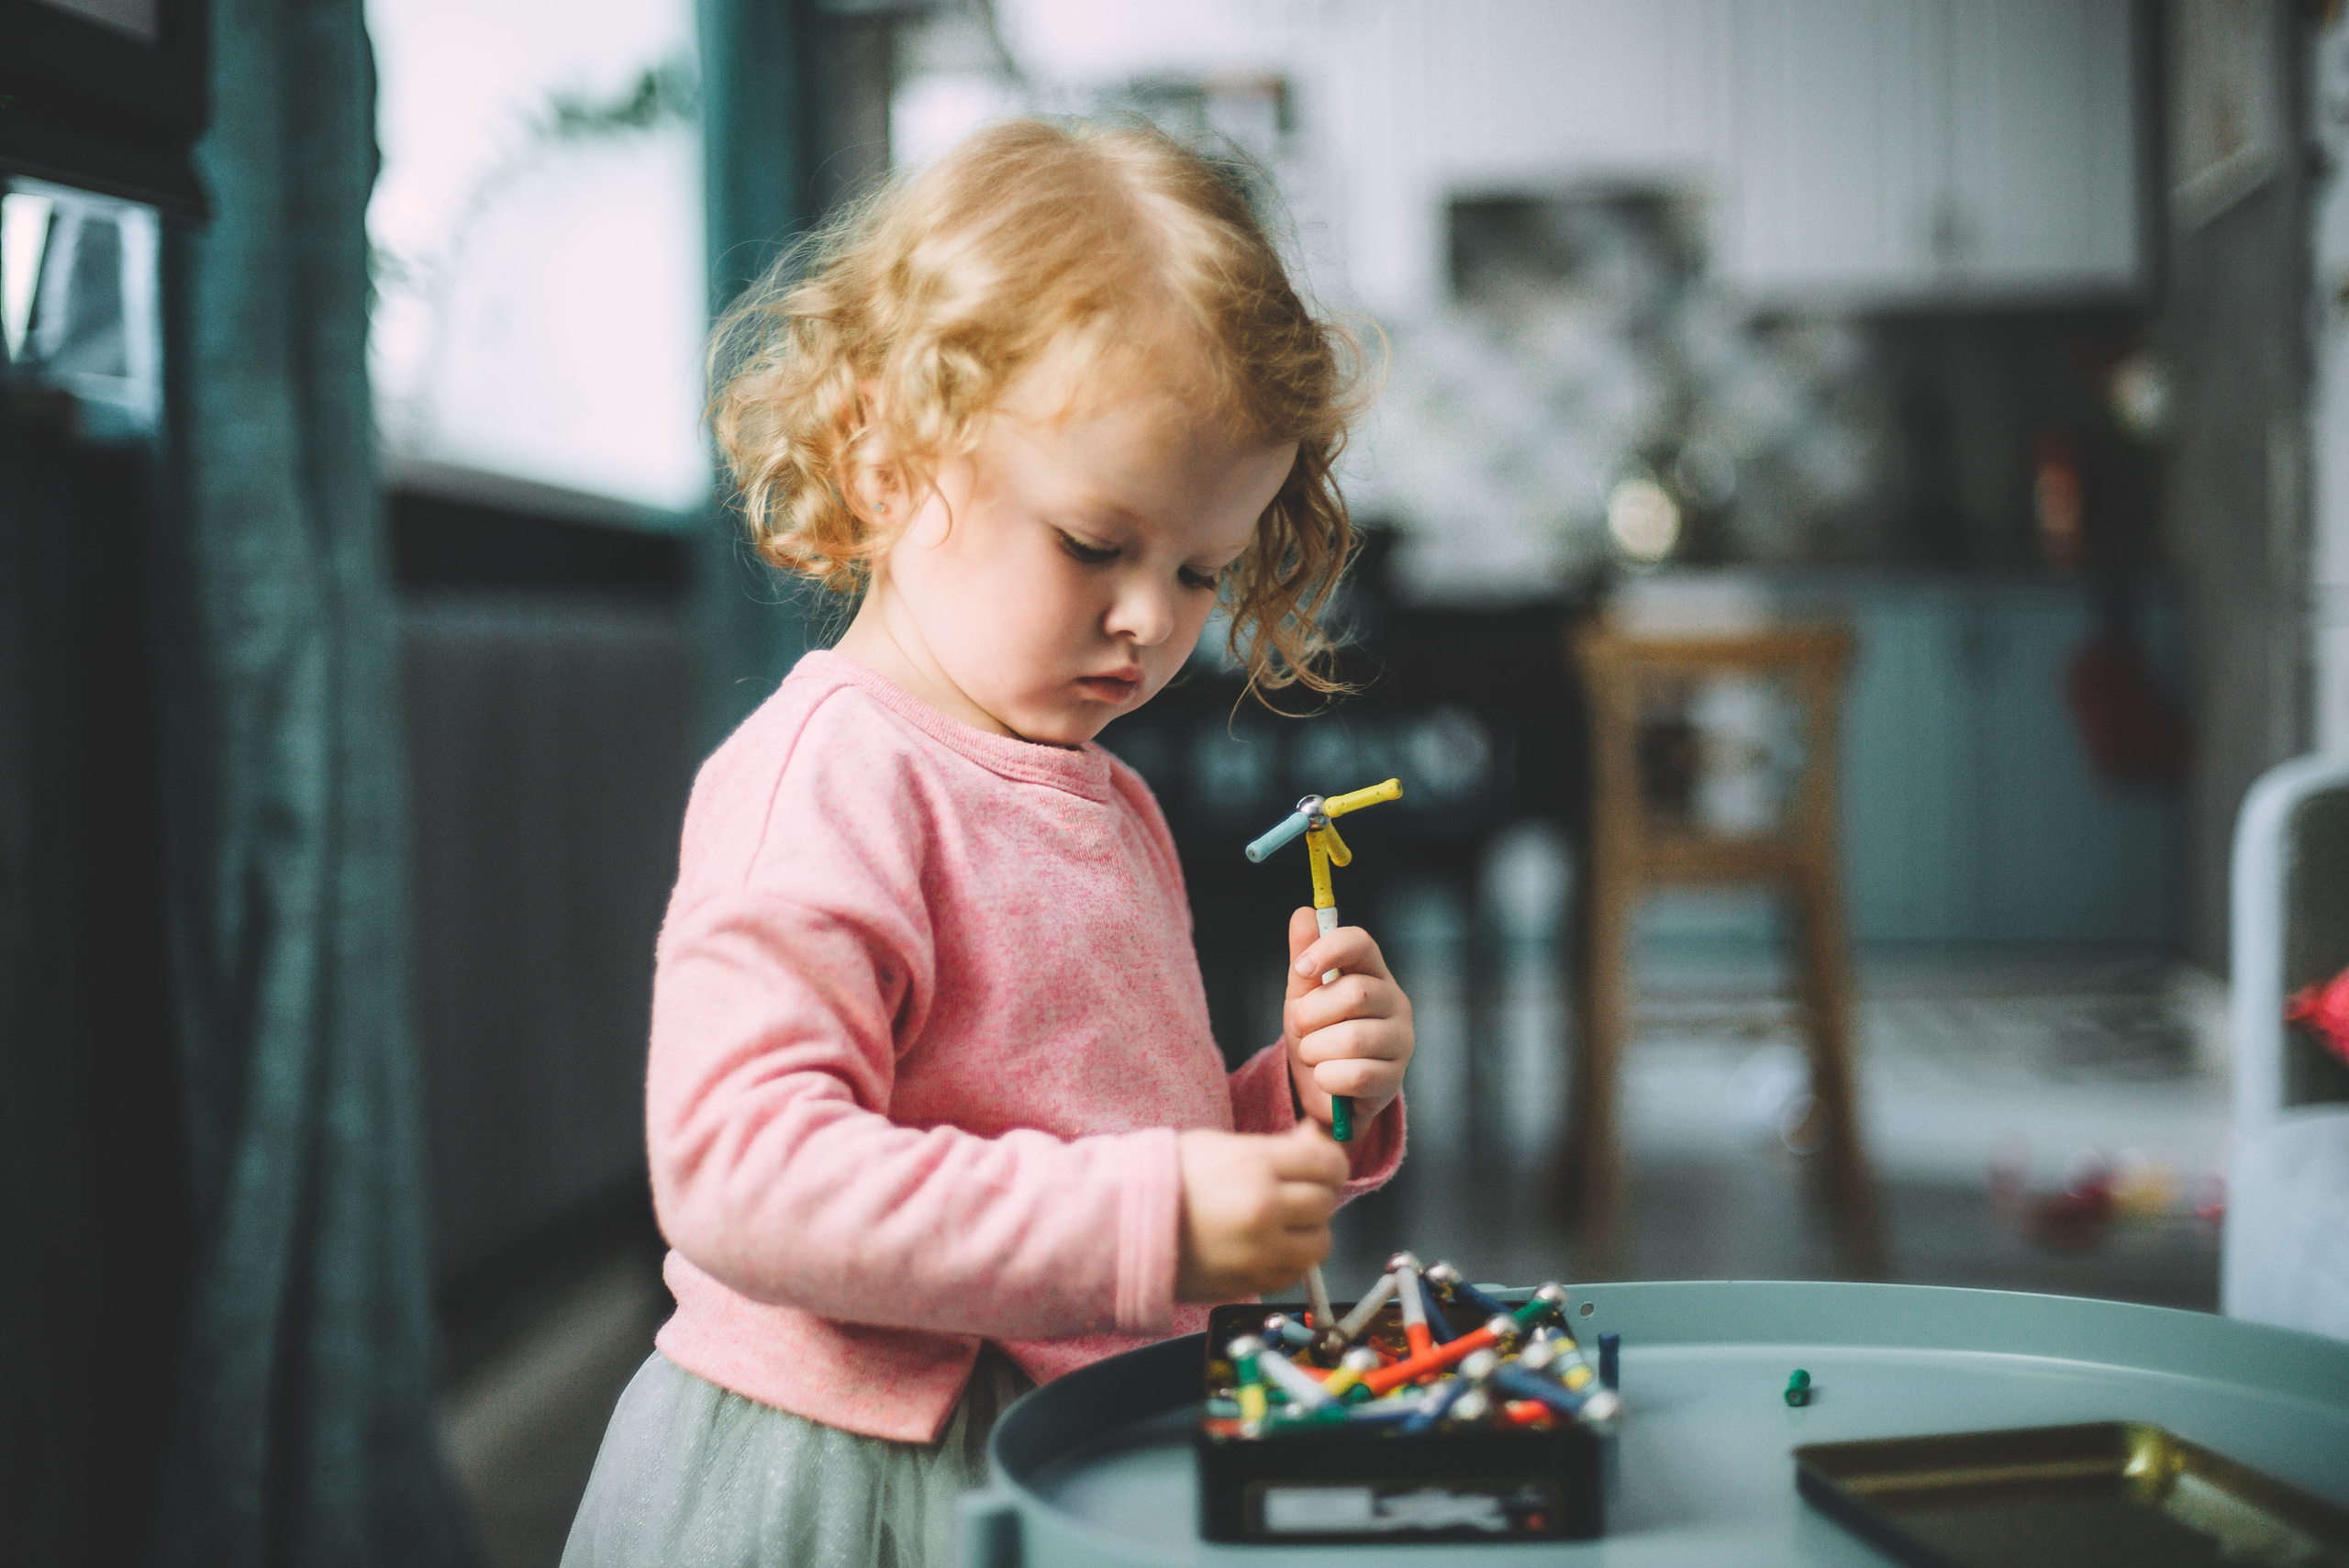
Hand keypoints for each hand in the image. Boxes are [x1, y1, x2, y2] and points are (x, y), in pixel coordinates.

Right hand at [1175, 1122, 1348, 1300]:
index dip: (1328, 1164)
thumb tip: (1319, 1146)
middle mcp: (1264, 1209)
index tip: (1319, 1167)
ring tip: (1280, 1225)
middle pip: (1326, 1203)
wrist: (1121, 1226)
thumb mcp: (1222, 1146)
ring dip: (1307, 1234)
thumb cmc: (1167, 1178)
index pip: (1329, 1163)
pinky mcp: (1250, 1283)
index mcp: (1256, 1164)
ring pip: (1320, 1244)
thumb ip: (1276, 1149)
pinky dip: (1287, 1262)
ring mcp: (1259, 1251)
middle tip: (1291, 1194)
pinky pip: (1294, 1275)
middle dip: (1313, 1197)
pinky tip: (1262, 1247)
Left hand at [1282, 906, 1413, 1132]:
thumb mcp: (1304, 995)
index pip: (1361, 943)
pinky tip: (1327, 1078)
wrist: (1323, 1090)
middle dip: (1314, 1014)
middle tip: (1301, 1027)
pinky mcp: (1395, 1078)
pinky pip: (1354, 1075)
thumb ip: (1305, 956)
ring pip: (1352, 1039)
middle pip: (1355, 993)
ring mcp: (1401, 1040)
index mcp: (1372, 973)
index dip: (1330, 949)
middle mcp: (1395, 1001)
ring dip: (1315, 1050)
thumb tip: (1304, 913)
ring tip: (1313, 1055)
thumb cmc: (1318, 1033)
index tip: (1301, 968)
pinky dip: (1327, 1078)